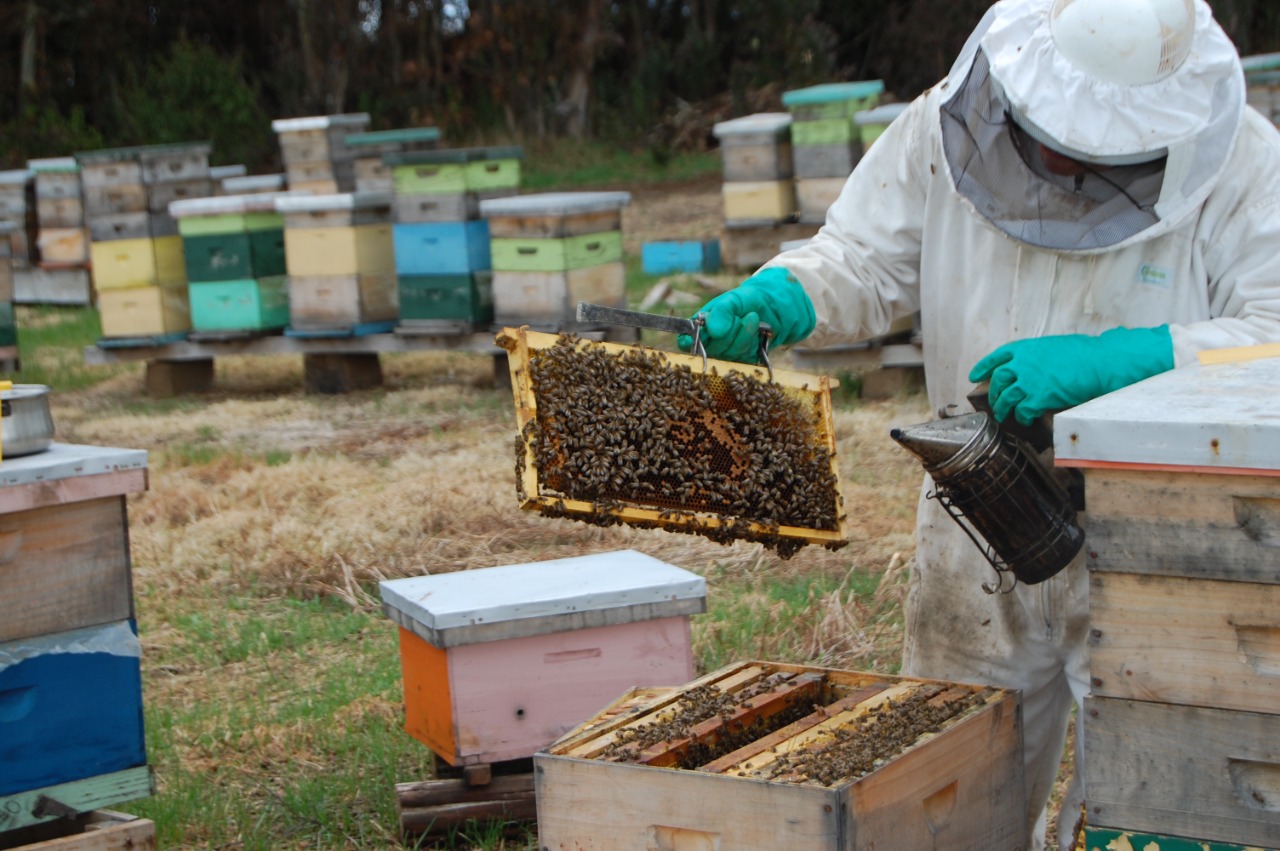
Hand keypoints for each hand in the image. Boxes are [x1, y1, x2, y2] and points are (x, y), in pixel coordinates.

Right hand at [677, 267, 815, 362]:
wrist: (775, 308)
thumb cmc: (748, 300)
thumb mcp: (734, 299)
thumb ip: (722, 311)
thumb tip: (713, 329)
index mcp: (701, 327)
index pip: (686, 341)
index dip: (692, 341)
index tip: (705, 332)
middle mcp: (710, 344)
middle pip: (710, 349)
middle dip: (729, 332)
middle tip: (743, 316)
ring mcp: (726, 355)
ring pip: (728, 355)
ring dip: (743, 336)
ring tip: (753, 319)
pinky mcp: (742, 363)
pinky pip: (743, 360)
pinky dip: (752, 344)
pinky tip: (758, 333)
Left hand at [969, 326, 1173, 425]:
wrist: (1099, 363)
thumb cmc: (1084, 352)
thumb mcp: (1054, 346)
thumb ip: (1038, 356)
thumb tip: (1035, 366)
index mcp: (1025, 348)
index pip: (997, 357)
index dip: (983, 367)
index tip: (974, 375)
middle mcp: (1022, 364)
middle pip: (998, 380)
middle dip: (995, 393)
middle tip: (996, 402)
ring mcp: (1028, 381)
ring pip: (1006, 398)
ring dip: (1003, 408)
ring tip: (1004, 415)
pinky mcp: (1038, 398)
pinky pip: (1022, 411)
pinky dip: (1022, 417)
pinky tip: (1026, 420)